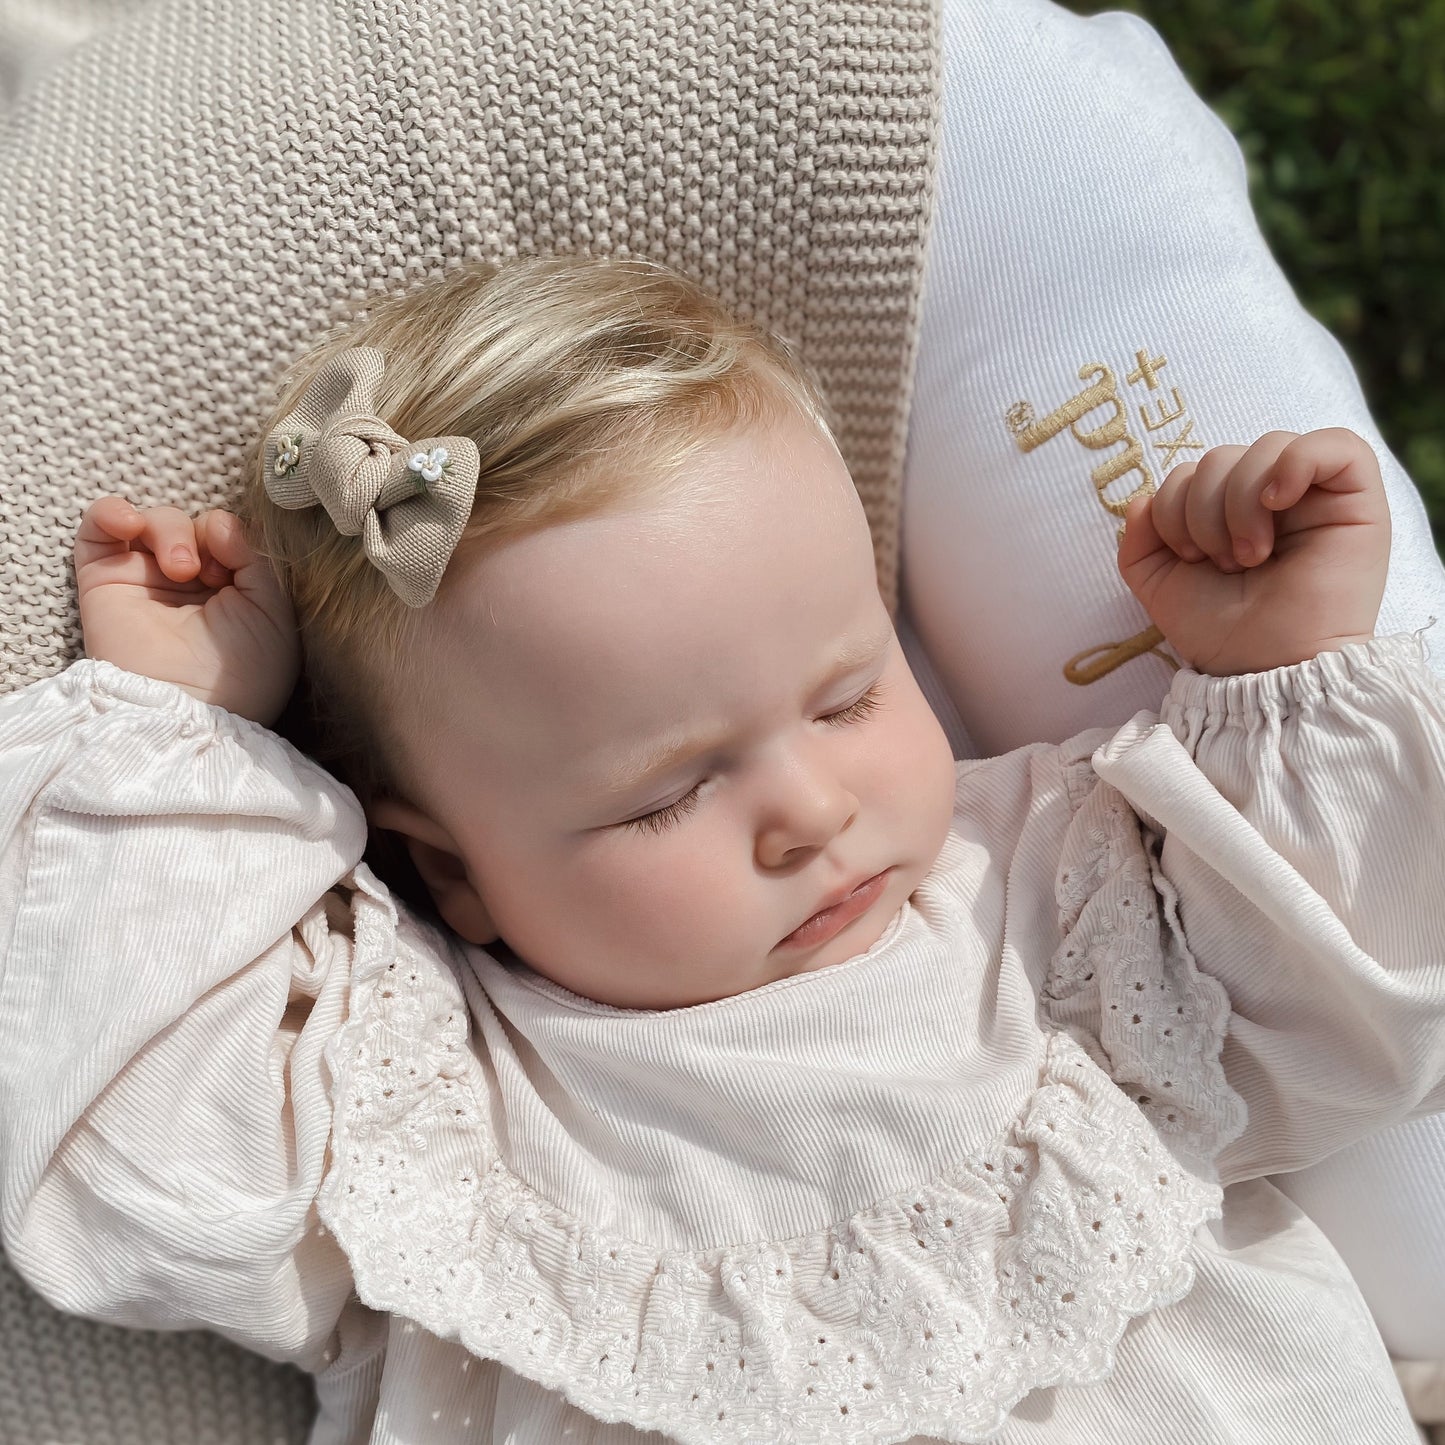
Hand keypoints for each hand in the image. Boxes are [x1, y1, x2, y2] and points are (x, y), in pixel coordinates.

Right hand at [74, 497, 300, 725]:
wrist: (193, 709)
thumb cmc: (244, 672)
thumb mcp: (275, 611)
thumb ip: (257, 557)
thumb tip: (218, 520)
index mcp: (231, 590)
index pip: (227, 534)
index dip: (233, 539)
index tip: (236, 572)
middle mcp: (188, 584)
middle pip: (192, 524)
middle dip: (202, 535)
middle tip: (208, 574)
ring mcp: (144, 581)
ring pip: (152, 521)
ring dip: (169, 529)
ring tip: (179, 568)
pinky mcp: (104, 582)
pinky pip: (98, 529)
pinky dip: (111, 512)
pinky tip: (128, 522)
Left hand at [1117, 429, 1390, 674]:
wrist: (1266, 668)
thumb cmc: (1221, 633)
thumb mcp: (1161, 587)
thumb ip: (1140, 542)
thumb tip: (1140, 498)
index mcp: (1228, 513)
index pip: (1191, 471)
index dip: (1174, 507)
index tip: (1193, 558)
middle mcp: (1272, 499)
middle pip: (1223, 455)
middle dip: (1206, 510)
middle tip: (1227, 563)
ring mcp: (1316, 496)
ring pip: (1268, 446)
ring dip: (1241, 501)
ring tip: (1252, 554)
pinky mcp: (1357, 498)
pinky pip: (1335, 444)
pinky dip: (1296, 462)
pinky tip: (1276, 501)